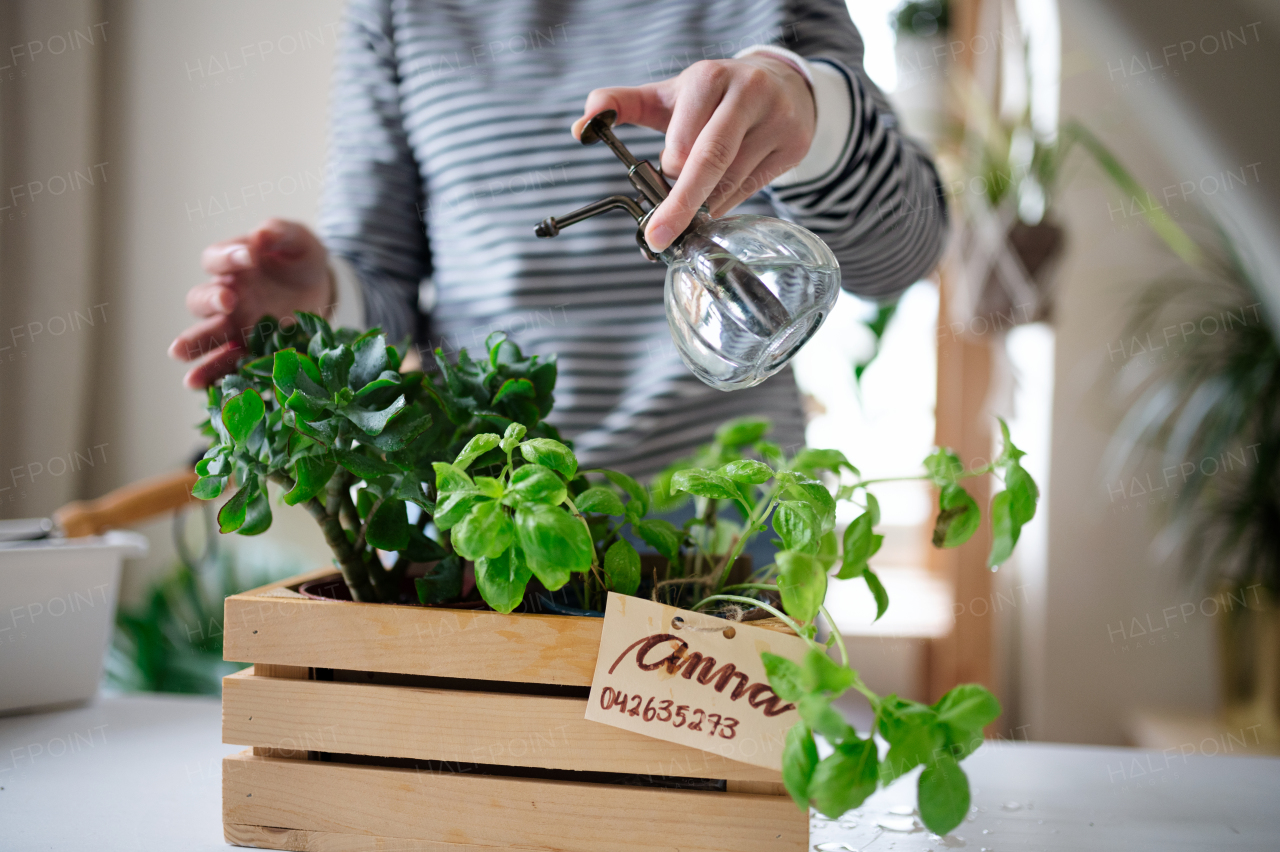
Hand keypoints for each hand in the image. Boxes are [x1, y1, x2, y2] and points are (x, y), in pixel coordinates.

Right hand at [169, 219, 332, 388]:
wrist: (322, 291)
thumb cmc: (302, 260)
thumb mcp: (300, 241)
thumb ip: (281, 234)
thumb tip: (261, 234)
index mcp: (232, 265)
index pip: (216, 259)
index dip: (228, 257)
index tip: (250, 257)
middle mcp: (227, 296)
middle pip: (202, 300)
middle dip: (211, 300)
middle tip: (229, 301)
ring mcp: (235, 325)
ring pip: (206, 335)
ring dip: (194, 344)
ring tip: (180, 354)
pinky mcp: (249, 349)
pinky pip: (226, 363)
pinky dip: (212, 374)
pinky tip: (199, 385)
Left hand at [574, 56, 815, 252]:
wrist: (779, 83)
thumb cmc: (713, 96)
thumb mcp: (666, 94)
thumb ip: (619, 104)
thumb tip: (581, 127)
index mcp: (709, 78)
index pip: (682, 138)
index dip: (668, 171)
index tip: (654, 190)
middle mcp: (747, 93)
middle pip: (711, 159)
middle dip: (682, 204)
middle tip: (659, 236)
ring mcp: (777, 120)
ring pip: (733, 180)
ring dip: (706, 204)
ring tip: (691, 210)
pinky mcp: (795, 144)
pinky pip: (754, 188)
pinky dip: (729, 203)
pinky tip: (717, 200)